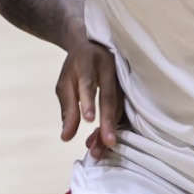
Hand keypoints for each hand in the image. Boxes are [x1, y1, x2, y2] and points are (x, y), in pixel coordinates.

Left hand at [55, 40, 121, 158]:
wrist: (93, 44)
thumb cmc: (76, 67)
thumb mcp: (65, 83)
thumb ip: (67, 109)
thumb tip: (66, 137)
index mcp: (88, 62)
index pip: (89, 82)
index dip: (89, 100)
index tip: (89, 119)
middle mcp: (109, 67)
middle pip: (110, 96)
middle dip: (108, 120)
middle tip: (107, 142)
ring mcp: (122, 76)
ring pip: (119, 105)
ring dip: (111, 127)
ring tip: (100, 149)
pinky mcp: (129, 85)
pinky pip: (124, 107)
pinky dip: (115, 125)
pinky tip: (104, 141)